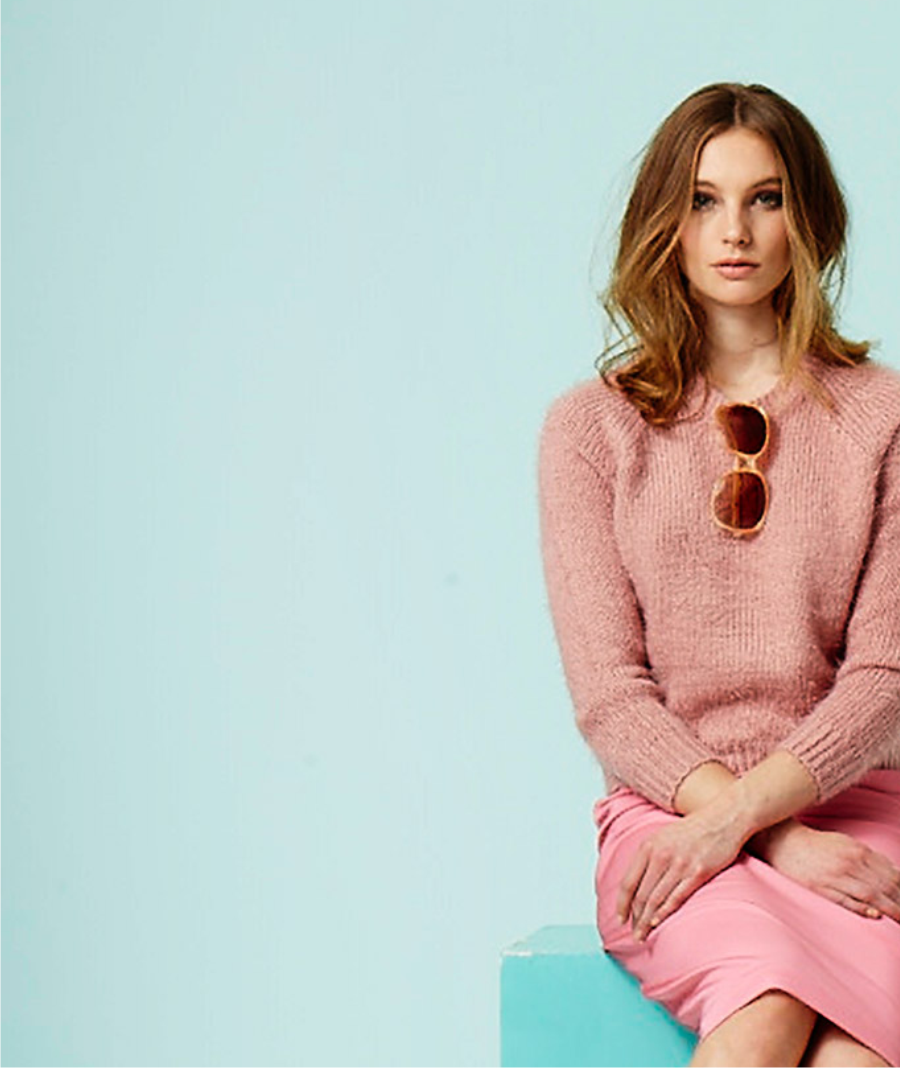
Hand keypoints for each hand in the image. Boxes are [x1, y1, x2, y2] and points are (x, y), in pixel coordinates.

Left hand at [617, 804, 748, 940]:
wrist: (722, 819)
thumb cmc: (692, 830)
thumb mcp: (662, 836)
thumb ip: (648, 856)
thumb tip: (636, 882)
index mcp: (648, 846)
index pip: (628, 881)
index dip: (622, 903)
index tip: (620, 919)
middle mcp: (660, 855)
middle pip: (641, 894)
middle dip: (635, 918)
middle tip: (633, 935)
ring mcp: (679, 864)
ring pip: (656, 899)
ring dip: (647, 921)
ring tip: (643, 935)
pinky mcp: (698, 872)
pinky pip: (677, 897)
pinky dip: (665, 912)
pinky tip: (658, 923)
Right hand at [753, 819, 899, 921]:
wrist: (782, 841)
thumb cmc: (815, 845)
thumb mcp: (844, 843)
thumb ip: (868, 857)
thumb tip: (893, 872)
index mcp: (857, 850)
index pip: (890, 873)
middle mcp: (848, 862)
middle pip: (884, 885)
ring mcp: (834, 876)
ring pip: (869, 894)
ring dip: (888, 908)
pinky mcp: (819, 888)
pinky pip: (845, 900)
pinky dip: (862, 908)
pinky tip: (874, 915)